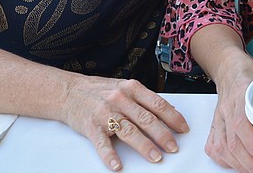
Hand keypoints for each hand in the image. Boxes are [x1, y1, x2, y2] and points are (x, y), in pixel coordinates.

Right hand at [62, 75, 188, 171]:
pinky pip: (102, 143)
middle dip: (163, 135)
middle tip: (174, 147)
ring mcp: (105, 113)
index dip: (173, 117)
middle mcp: (120, 99)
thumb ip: (144, 99)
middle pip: (146, 119)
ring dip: (144, 146)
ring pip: (129, 131)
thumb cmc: (100, 90)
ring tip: (156, 157)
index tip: (183, 129)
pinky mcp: (91, 126)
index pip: (158, 104)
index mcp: (132, 88)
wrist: (69, 91)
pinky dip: (110, 156)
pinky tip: (117, 165)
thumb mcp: (124, 87)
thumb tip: (169, 112)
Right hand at [205, 62, 252, 172]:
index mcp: (240, 94)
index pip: (241, 124)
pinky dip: (226, 161)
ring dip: (242, 166)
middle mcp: (226, 109)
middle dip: (251, 164)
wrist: (228, 68)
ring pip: (224, 150)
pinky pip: (215, 149)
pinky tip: (238, 164)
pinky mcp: (215, 126)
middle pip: (233, 144)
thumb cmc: (248, 73)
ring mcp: (219, 119)